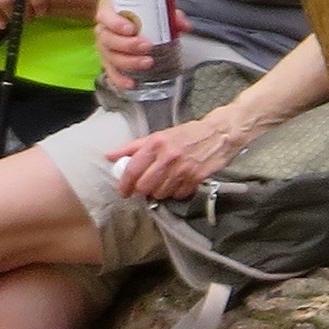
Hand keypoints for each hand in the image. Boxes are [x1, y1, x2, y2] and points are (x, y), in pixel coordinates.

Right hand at [96, 0, 162, 80]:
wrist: (123, 18)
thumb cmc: (134, 12)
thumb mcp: (149, 7)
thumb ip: (168, 15)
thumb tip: (185, 25)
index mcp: (108, 13)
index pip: (105, 17)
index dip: (116, 23)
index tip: (132, 28)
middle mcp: (104, 31)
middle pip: (109, 39)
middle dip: (128, 45)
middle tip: (147, 46)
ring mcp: (105, 48)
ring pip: (111, 57)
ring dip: (129, 62)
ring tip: (147, 62)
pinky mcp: (109, 62)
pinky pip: (111, 73)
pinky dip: (120, 79)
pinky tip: (132, 83)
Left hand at [105, 110, 250, 200]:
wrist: (219, 134)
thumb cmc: (187, 134)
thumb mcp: (159, 135)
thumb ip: (134, 147)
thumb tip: (109, 156)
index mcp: (155, 143)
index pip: (132, 169)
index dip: (124, 184)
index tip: (123, 191)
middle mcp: (167, 157)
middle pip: (145, 185)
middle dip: (143, 190)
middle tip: (145, 188)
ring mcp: (183, 169)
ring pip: (161, 193)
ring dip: (160, 192)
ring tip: (164, 184)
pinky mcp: (196, 178)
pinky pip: (179, 194)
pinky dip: (177, 193)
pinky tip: (179, 184)